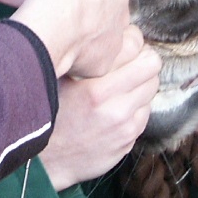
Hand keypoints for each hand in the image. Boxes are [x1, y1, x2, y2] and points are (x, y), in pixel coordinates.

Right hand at [38, 35, 160, 189]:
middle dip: (142, 62)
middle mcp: (115, 109)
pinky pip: (144, 113)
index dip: (136, 43)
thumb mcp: (58, 81)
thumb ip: (85, 61)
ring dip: (140, 85)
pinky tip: (115, 106)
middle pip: (153, 70)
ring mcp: (125, 128)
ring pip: (151, 91)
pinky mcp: (128, 142)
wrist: (43, 162)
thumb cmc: (47, 114)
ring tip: (120, 85)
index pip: (143, 54)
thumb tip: (107, 35)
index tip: (127, 44)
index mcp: (96, 89)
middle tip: (128, 62)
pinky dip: (135, 106)